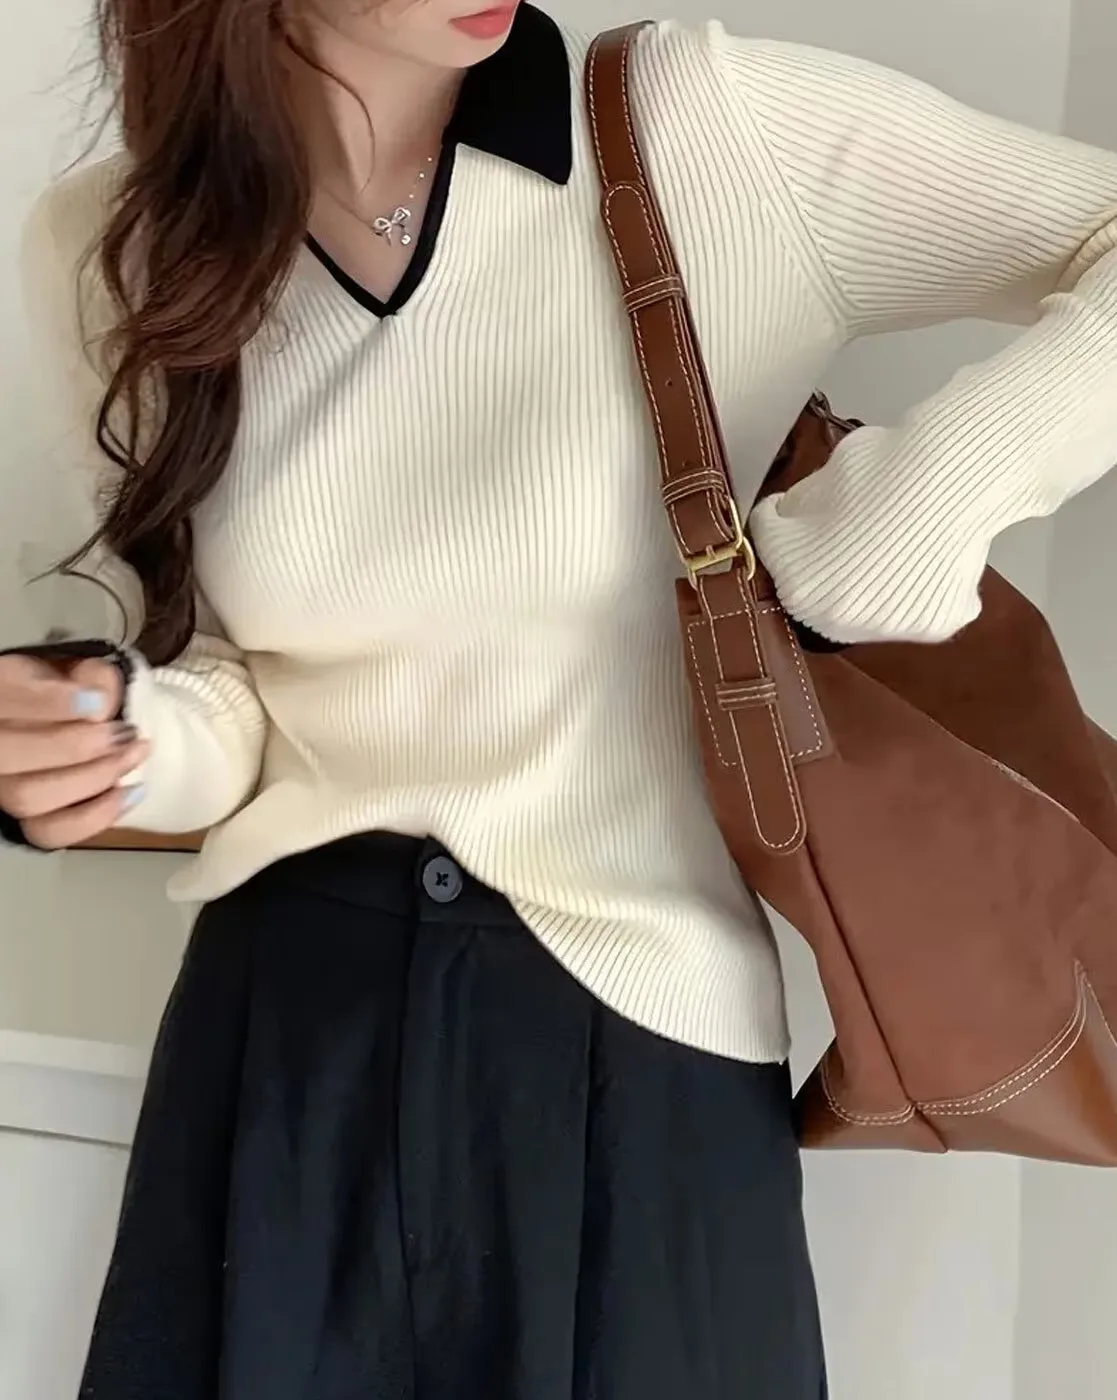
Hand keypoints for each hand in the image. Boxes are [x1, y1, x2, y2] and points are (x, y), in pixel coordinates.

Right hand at [0, 654, 147, 849]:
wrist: (66, 723)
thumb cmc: (69, 692)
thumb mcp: (77, 671)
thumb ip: (89, 676)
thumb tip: (102, 700)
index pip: (2, 697)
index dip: (48, 703)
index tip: (97, 702)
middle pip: (7, 755)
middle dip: (75, 746)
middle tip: (124, 734)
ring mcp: (2, 788)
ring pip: (27, 796)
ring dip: (92, 778)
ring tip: (133, 756)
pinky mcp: (25, 821)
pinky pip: (49, 832)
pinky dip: (95, 817)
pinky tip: (130, 793)